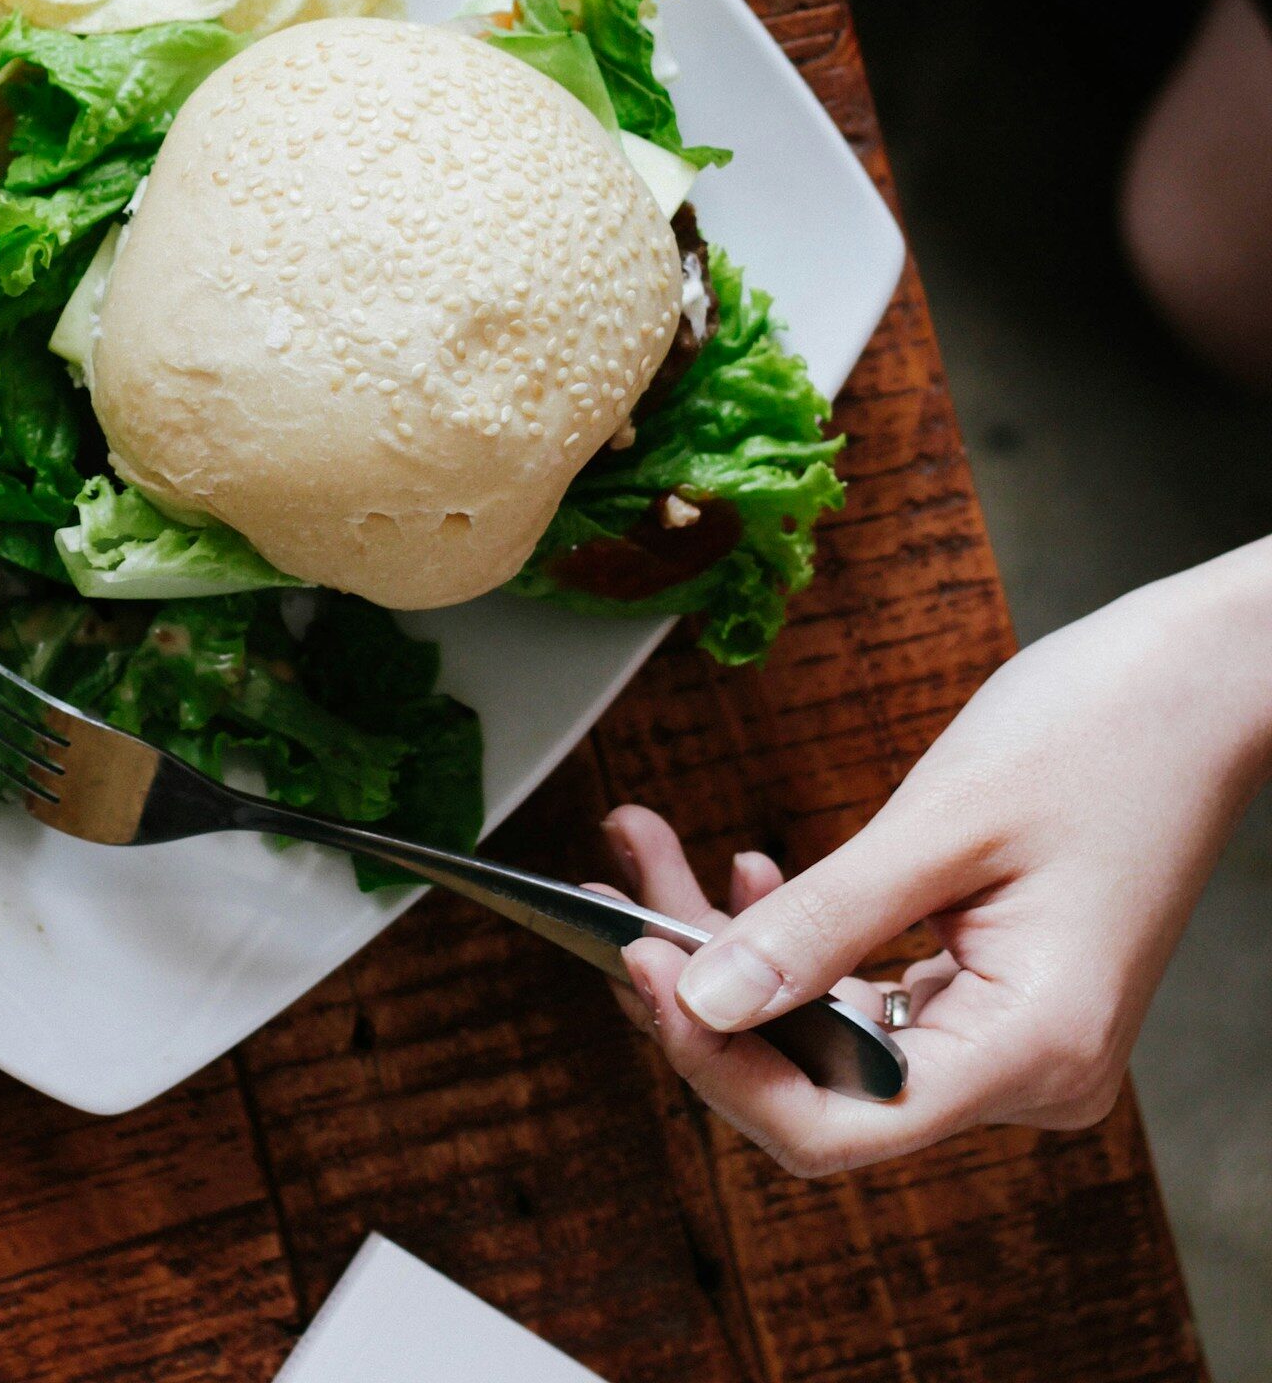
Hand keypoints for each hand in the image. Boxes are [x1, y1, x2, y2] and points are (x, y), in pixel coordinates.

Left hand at [603, 540, 1271, 1177]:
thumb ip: (816, 926)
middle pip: (814, 1084)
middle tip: (613, 901)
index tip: (639, 965)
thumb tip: (698, 1002)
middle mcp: (1021, 1071)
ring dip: (728, 951)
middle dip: (701, 994)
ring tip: (646, 857)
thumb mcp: (938, 826)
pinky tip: (744, 872)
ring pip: (822, 1031)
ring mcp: (1003, 1036)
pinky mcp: (984, 990)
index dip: (717, 1063)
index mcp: (1030, 1052)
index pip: (834, 1129)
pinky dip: (792, 938)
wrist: (1199, 684)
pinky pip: (859, 991)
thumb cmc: (1102, 736)